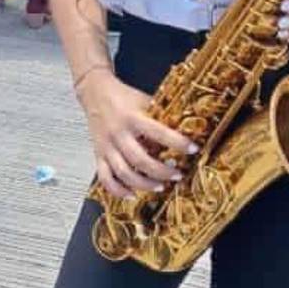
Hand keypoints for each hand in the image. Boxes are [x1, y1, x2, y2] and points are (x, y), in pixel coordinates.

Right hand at [78, 69, 197, 199]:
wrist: (95, 92)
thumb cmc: (123, 96)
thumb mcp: (143, 100)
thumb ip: (159, 115)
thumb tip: (184, 126)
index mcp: (132, 118)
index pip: (159, 132)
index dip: (178, 142)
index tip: (193, 149)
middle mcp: (118, 134)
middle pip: (140, 160)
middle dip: (162, 171)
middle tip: (178, 175)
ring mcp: (106, 147)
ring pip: (124, 173)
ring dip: (144, 184)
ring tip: (160, 187)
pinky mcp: (98, 155)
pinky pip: (106, 178)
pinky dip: (118, 190)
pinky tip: (132, 195)